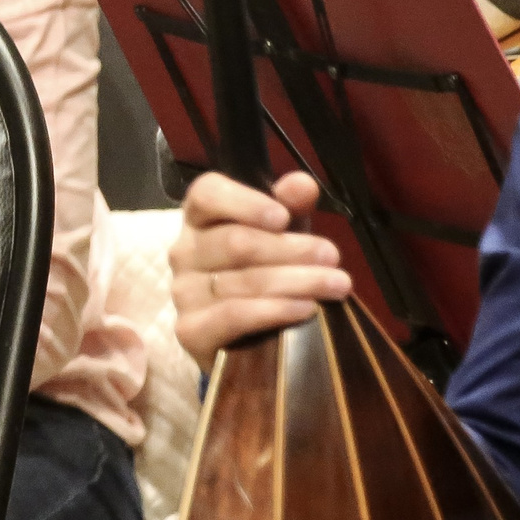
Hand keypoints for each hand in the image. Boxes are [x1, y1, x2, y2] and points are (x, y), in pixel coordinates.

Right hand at [168, 170, 350, 369]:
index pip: (207, 194)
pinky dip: (274, 311)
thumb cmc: (261, 271)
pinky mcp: (190, 330)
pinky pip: (233, 315)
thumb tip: (303, 184)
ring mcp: (183, 292)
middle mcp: (184, 251)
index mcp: (200, 217)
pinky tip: (306, 309)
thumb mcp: (281, 234)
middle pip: (236, 242)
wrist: (242, 335)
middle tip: (332, 256)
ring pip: (243, 280)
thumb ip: (291, 206)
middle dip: (291, 249)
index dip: (245, 203)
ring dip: (297, 281)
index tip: (283, 217)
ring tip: (336, 284)